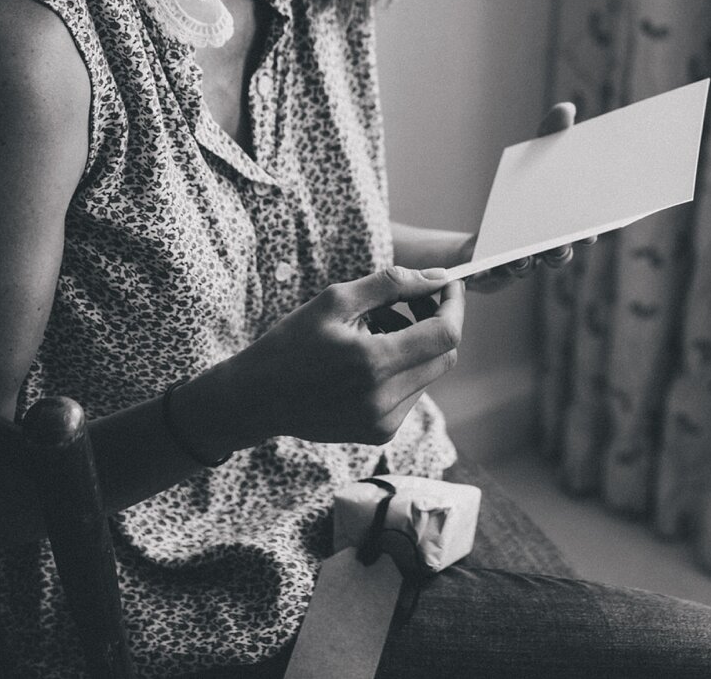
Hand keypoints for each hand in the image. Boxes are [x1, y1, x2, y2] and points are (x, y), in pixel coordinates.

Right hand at [190, 266, 463, 447]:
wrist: (256, 399)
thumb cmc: (292, 343)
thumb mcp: (336, 300)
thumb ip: (391, 284)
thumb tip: (438, 276)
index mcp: (373, 363)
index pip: (445, 334)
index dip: (454, 305)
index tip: (449, 284)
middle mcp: (384, 400)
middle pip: (445, 355)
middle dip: (437, 321)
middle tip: (412, 299)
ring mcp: (384, 422)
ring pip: (430, 374)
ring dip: (418, 345)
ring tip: (378, 326)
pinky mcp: (380, 433)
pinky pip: (412, 393)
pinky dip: (404, 368)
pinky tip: (371, 356)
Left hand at [465, 101, 599, 291]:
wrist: (483, 234)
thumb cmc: (518, 196)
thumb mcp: (532, 160)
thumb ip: (549, 137)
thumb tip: (566, 108)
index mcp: (562, 224)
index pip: (584, 230)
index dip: (592, 230)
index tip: (598, 227)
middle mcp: (547, 247)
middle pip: (559, 251)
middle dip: (563, 247)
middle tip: (565, 241)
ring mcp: (522, 261)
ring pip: (530, 265)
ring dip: (529, 261)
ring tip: (524, 255)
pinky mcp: (494, 269)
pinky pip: (494, 275)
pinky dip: (492, 272)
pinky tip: (488, 267)